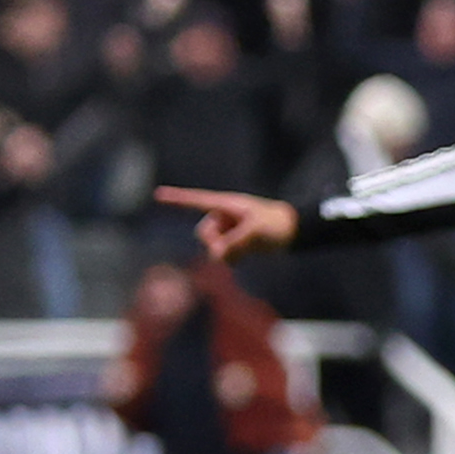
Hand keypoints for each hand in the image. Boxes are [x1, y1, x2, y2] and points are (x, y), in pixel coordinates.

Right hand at [154, 186, 297, 259]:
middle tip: (233, 249)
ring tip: (245, 252)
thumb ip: (236, 242)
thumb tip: (218, 256)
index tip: (157, 195)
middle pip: (204, 232)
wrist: (297, 231)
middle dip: (215, 243)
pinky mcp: (236, 241)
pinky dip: (229, 259)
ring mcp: (230, 229)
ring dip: (224, 253)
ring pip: (213, 245)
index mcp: (228, 205)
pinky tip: (243, 258)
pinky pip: (222, 254)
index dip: (177, 199)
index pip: (197, 201)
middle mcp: (225, 216)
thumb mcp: (258, 232)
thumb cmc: (279, 224)